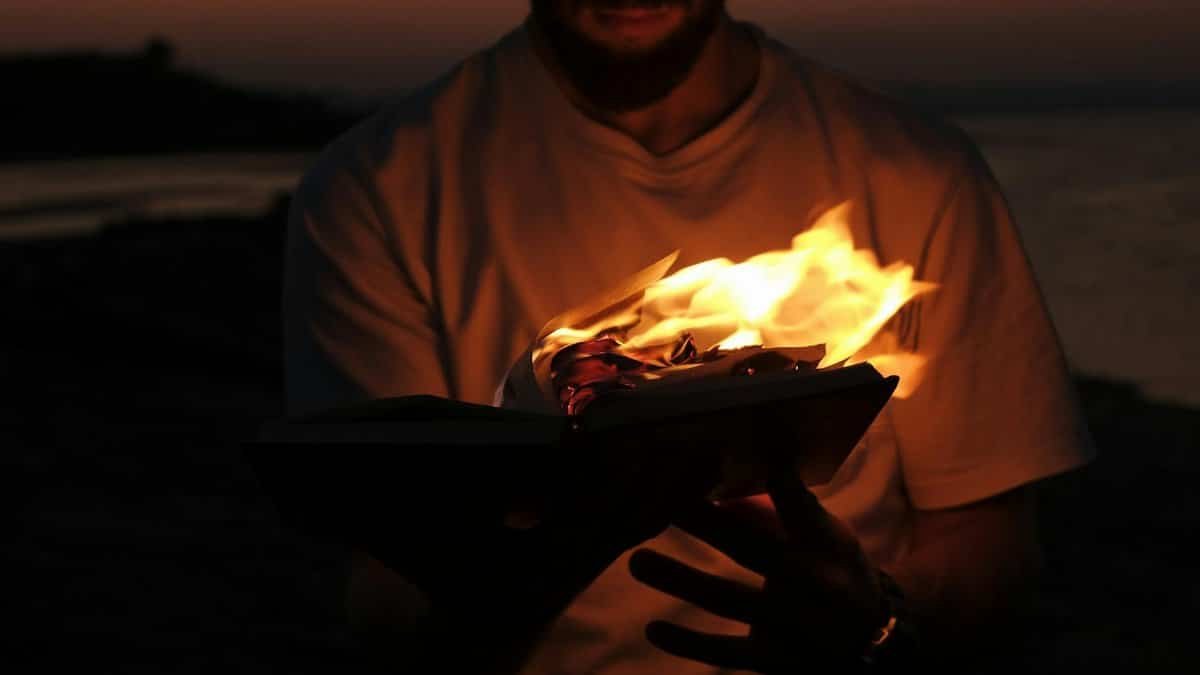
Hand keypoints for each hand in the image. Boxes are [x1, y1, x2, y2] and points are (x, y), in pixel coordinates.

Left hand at [628, 464, 890, 672]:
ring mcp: (792, 626)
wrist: (878, 647)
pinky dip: (689, 644)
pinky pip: (727, 653)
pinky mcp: (774, 660)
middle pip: (752, 549)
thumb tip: (727, 490)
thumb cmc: (839, 574)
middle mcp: (812, 585)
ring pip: (729, 599)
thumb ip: (784, 511)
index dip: (778, 480)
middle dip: (706, 524)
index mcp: (826, 546)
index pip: (799, 507)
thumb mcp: (829, 538)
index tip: (747, 451)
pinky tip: (654, 628)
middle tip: (662, 501)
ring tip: (638, 561)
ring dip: (681, 580)